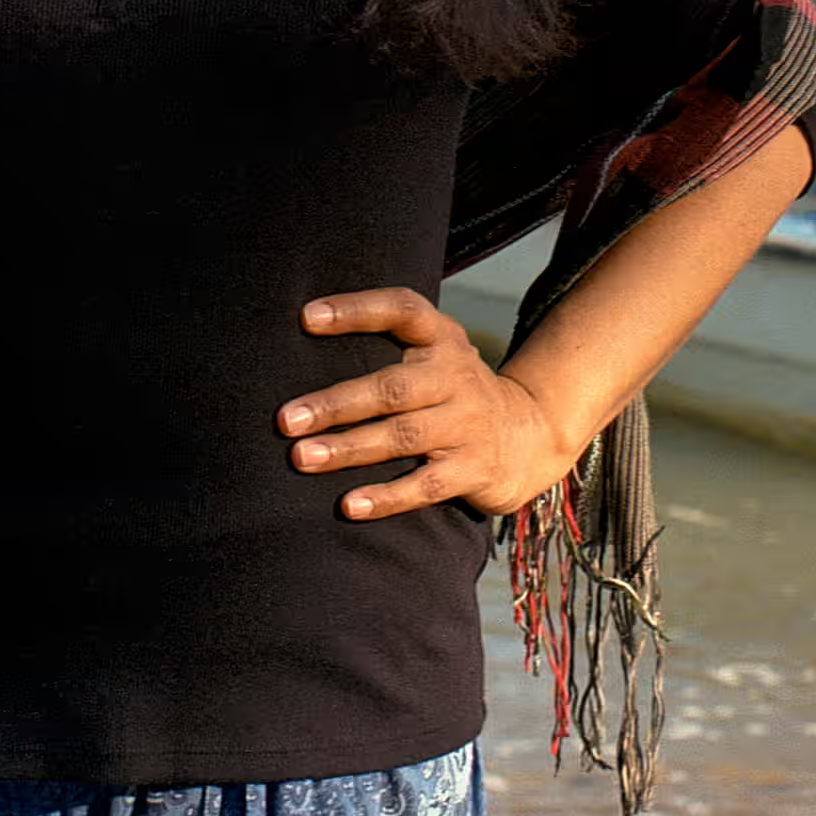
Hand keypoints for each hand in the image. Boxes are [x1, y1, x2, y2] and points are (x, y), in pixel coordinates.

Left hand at [276, 286, 576, 520]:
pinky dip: (386, 496)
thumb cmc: (451, 388)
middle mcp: (455, 375)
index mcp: (441, 337)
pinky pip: (425, 486)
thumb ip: (388, 341)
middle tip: (286, 419)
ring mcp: (467, 423)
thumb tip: (302, 331)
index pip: (400, 310)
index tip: (306, 317)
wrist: (529, 434)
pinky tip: (348, 505)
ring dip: (348, 449)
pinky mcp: (473, 469)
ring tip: (302, 457)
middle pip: (391, 387)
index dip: (355, 310)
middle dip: (336, 404)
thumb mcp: (434, 351)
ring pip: (402, 437)